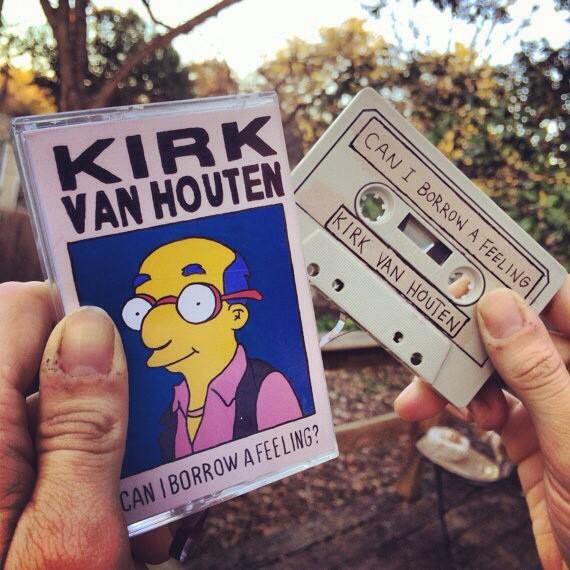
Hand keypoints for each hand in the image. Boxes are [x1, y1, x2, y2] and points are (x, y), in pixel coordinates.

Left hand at [0, 282, 171, 568]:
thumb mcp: (70, 538)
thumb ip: (83, 427)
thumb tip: (94, 329)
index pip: (24, 308)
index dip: (82, 315)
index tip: (136, 347)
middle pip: (43, 357)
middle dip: (105, 386)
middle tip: (149, 437)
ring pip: (55, 408)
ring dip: (104, 439)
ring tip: (136, 501)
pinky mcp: (5, 479)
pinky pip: (50, 449)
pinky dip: (87, 469)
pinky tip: (115, 519)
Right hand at [394, 277, 569, 568]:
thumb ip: (538, 373)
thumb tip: (500, 309)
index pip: (559, 300)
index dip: (514, 280)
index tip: (469, 268)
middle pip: (512, 332)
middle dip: (465, 337)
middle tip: (429, 335)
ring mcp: (553, 404)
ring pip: (492, 367)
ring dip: (454, 377)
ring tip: (428, 393)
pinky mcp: (530, 430)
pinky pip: (485, 401)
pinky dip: (459, 404)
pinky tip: (446, 412)